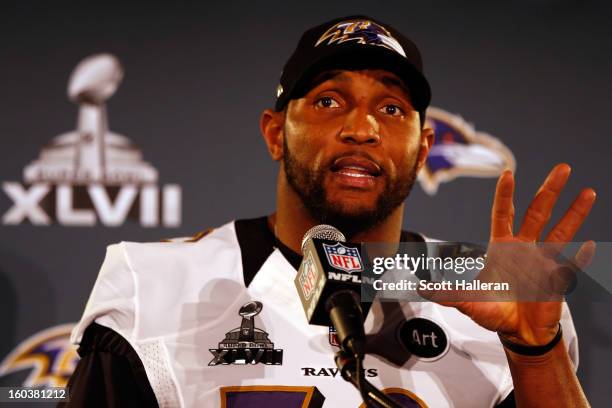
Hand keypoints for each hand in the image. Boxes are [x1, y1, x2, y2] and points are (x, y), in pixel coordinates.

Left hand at [427, 164, 595, 345]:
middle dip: (549, 190)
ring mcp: (544, 261)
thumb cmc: (494, 311)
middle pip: (537, 213)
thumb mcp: (469, 301)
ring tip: (588, 192)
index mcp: (502, 247)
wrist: (517, 332)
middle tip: (563, 168)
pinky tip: (591, 245)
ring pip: (561, 232)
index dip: (505, 195)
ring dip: (574, 213)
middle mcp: (525, 248)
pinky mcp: (558, 279)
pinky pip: (572, 266)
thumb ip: (448, 294)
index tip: (508, 173)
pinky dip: (581, 258)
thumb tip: (421, 288)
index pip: (503, 214)